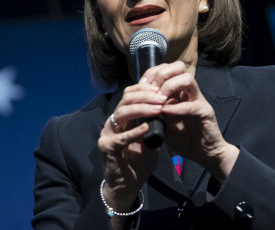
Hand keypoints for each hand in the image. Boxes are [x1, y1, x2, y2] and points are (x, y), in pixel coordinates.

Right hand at [97, 82, 164, 210]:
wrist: (127, 186)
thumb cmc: (138, 162)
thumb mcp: (150, 139)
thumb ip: (155, 124)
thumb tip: (168, 107)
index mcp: (123, 118)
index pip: (130, 94)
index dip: (145, 89)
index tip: (162, 89)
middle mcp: (113, 122)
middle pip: (125, 99)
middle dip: (145, 96)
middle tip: (163, 97)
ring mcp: (107, 134)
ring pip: (121, 113)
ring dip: (141, 109)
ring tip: (158, 109)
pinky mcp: (106, 147)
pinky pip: (120, 138)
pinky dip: (133, 132)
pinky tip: (146, 128)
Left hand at [141, 61, 238, 181]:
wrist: (203, 154)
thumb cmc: (184, 137)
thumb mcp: (163, 123)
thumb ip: (154, 111)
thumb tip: (139, 104)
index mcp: (179, 91)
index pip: (166, 69)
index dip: (152, 74)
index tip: (141, 86)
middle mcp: (189, 92)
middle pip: (178, 67)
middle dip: (161, 75)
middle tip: (151, 89)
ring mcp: (198, 100)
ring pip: (187, 79)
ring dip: (170, 87)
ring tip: (159, 100)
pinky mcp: (205, 112)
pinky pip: (192, 105)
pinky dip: (177, 108)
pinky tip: (165, 112)